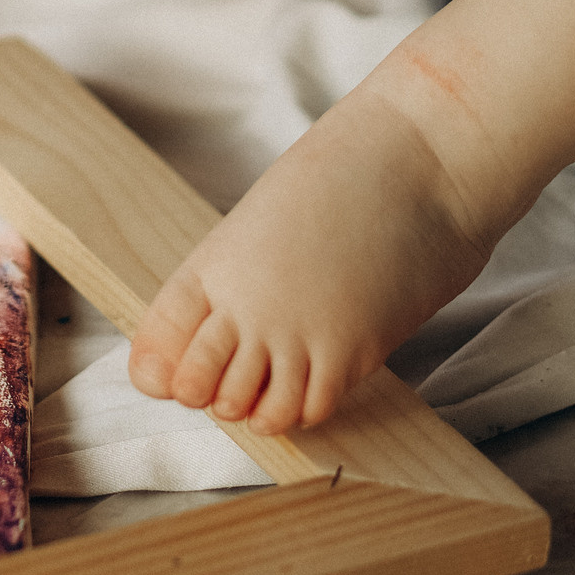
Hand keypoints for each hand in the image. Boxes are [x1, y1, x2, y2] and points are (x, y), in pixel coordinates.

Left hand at [128, 78, 510, 435]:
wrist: (417, 164)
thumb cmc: (343, 181)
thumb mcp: (262, 221)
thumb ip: (227, 281)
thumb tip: (212, 337)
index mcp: (212, 265)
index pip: (157, 340)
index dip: (163, 366)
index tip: (176, 371)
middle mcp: (242, 305)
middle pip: (193, 386)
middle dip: (209, 392)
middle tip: (237, 373)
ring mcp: (291, 332)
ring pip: (246, 410)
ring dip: (255, 407)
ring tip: (276, 378)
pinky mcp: (346, 352)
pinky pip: (306, 410)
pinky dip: (301, 409)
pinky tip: (314, 380)